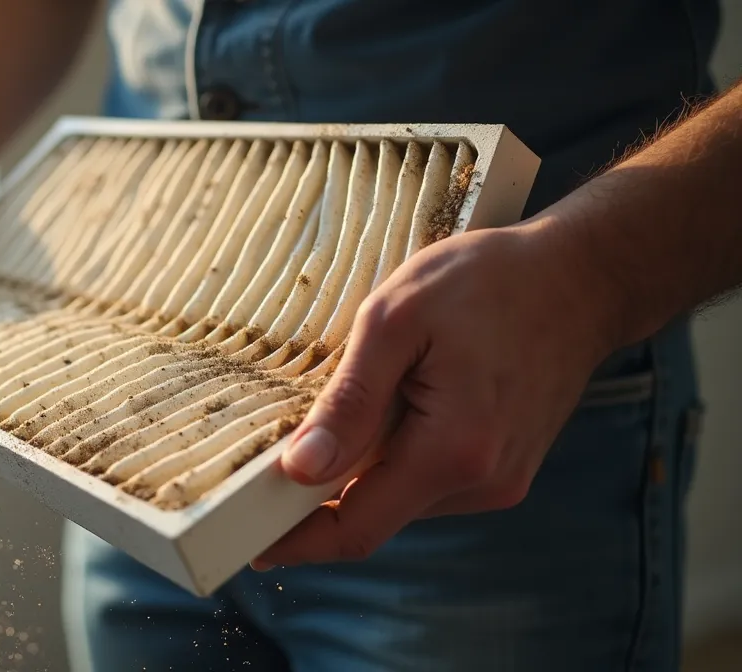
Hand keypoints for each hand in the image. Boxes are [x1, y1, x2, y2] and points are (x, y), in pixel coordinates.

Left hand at [255, 219, 616, 566]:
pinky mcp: (503, 469)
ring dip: (359, 470)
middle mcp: (482, 483)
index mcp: (453, 453)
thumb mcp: (397, 320)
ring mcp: (498, 481)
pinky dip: (394, 457)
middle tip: (269, 457)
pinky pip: (428, 480)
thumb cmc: (489, 282)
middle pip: (374, 516)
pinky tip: (391, 406)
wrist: (582, 276)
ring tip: (343, 409)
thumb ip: (349, 400)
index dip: (296, 541)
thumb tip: (298, 467)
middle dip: (318, 498)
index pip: (356, 528)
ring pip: (399, 498)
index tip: (248, 539)